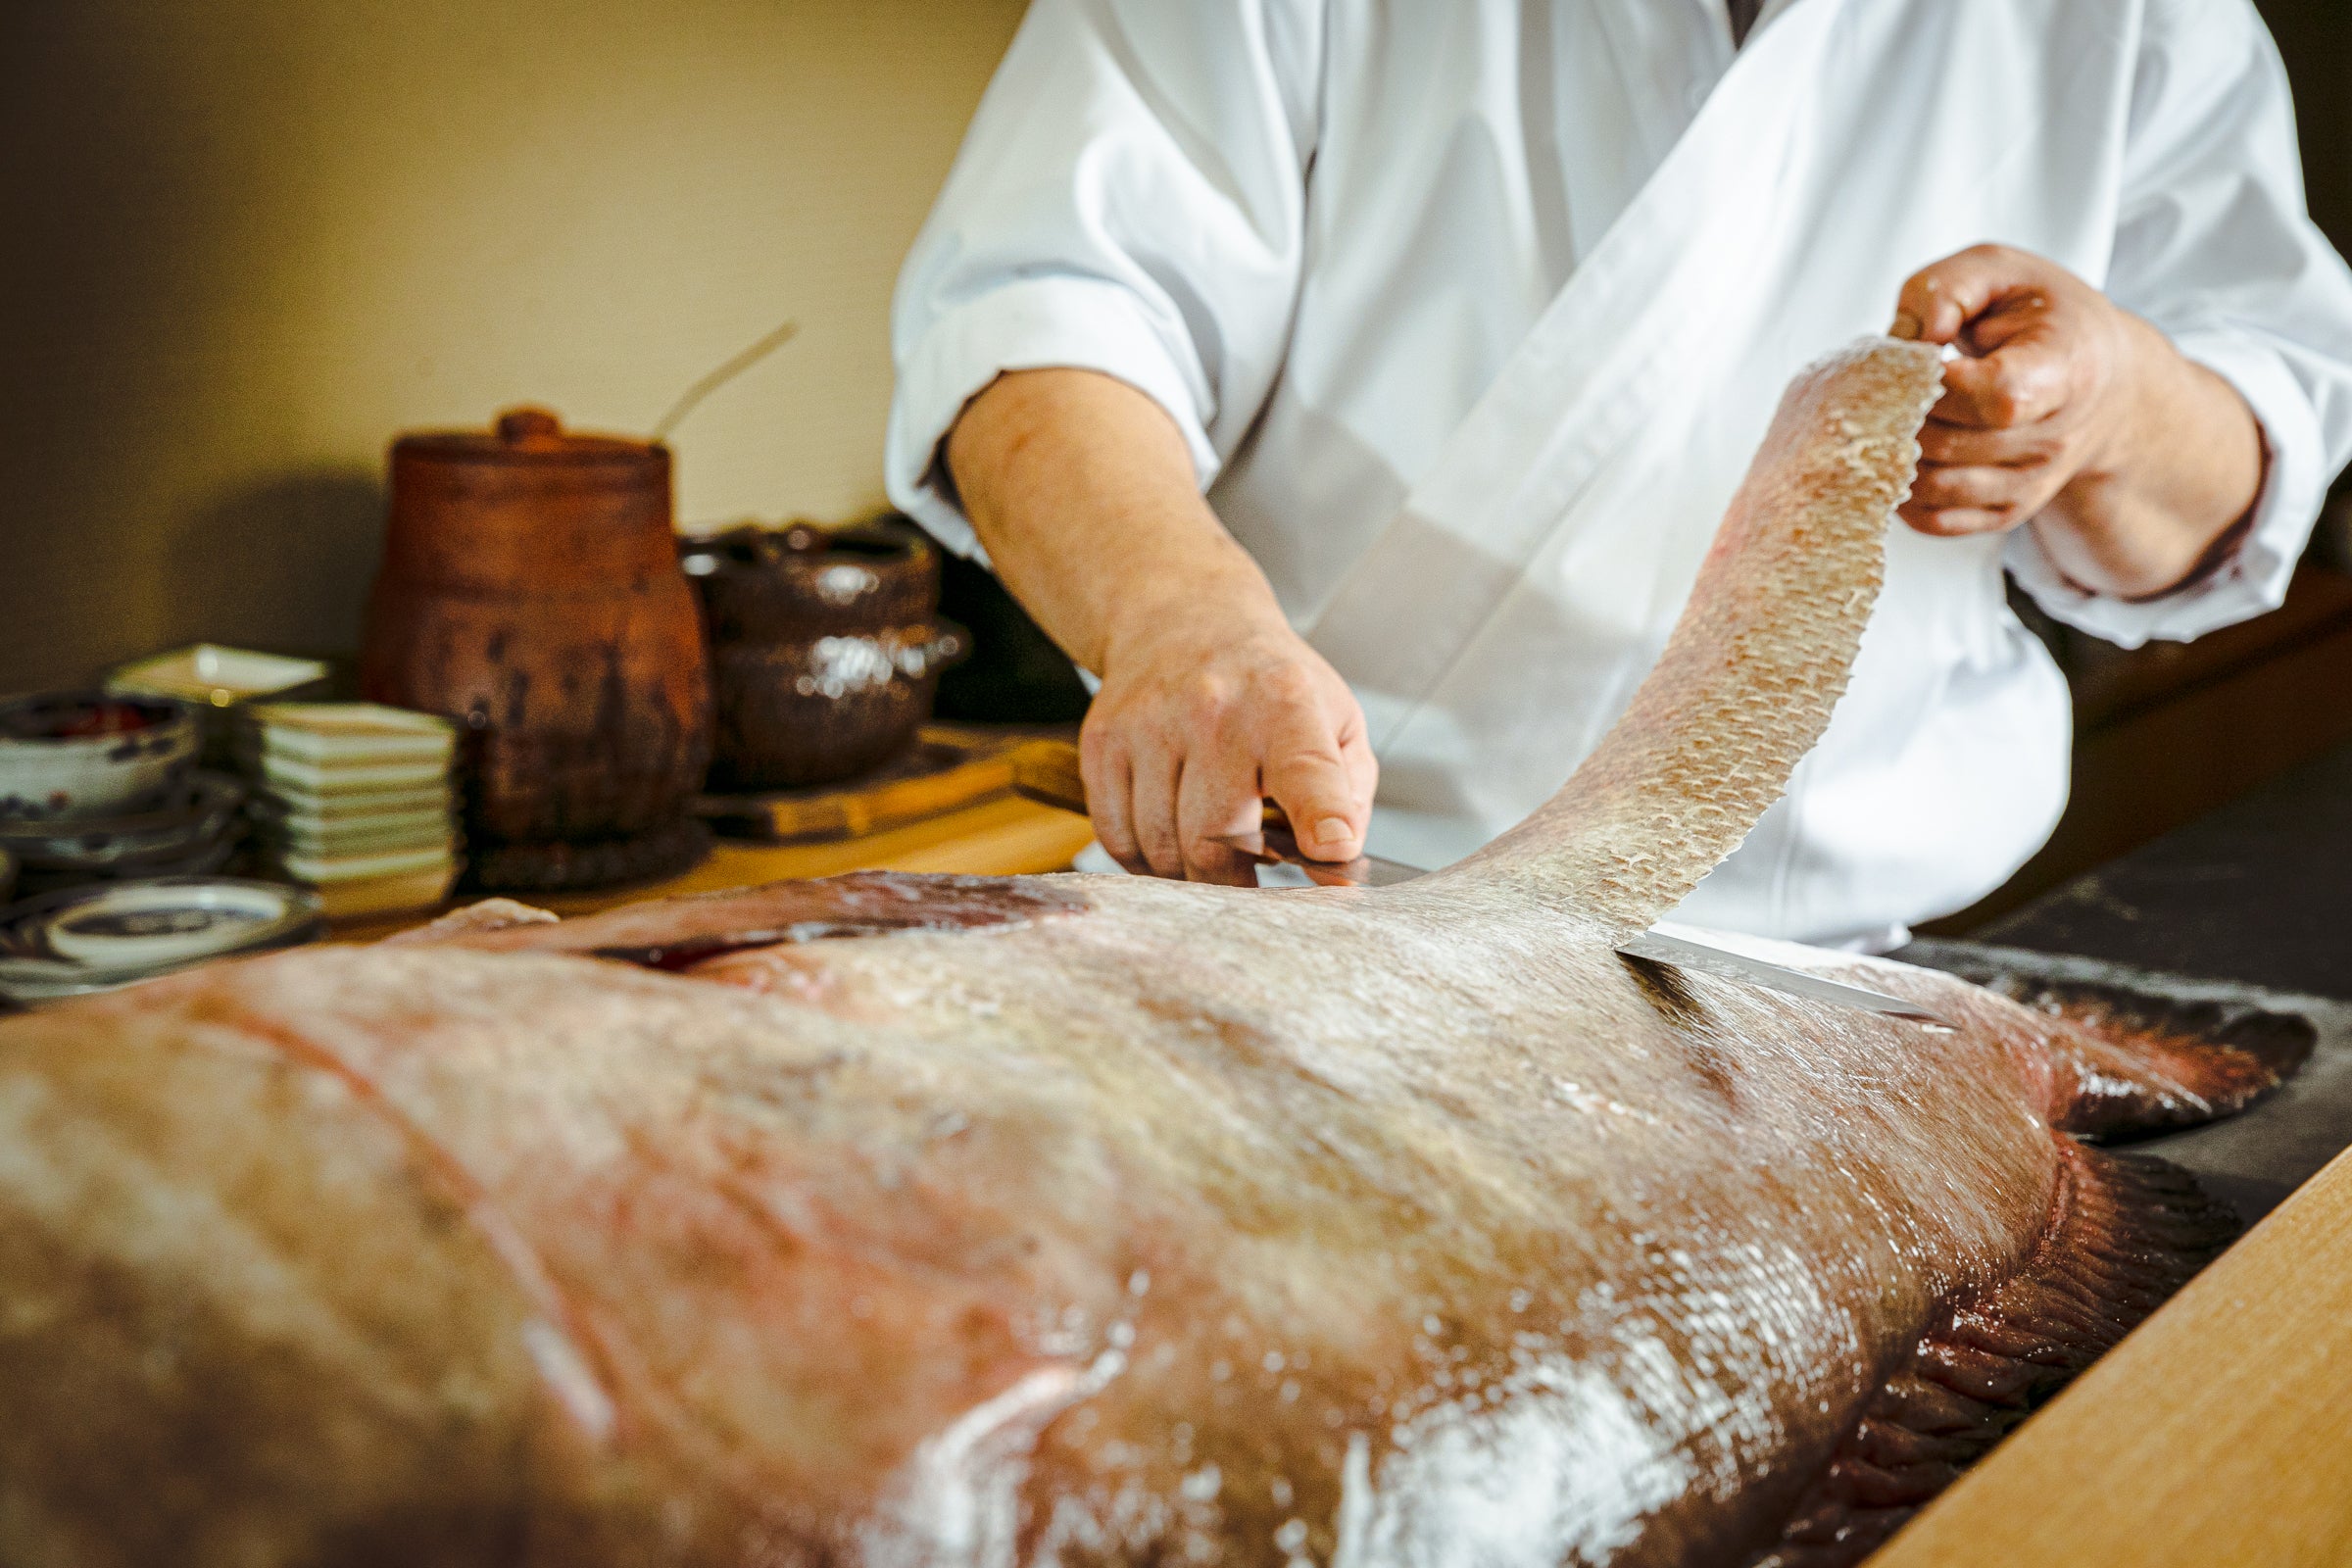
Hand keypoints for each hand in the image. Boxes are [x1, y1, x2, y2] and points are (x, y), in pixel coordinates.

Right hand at [1084, 600, 1375, 884]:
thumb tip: (1337, 861)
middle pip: (1215, 837)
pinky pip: (1117, 838)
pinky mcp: (1104, 741)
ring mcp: (1150, 724)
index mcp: (1286, 703)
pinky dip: (1145, 862)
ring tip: (1211, 852)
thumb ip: (1348, 795)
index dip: (1321, 815)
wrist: (1181, 620)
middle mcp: (1214, 709)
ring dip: (1188, 874)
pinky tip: (1169, 841)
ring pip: (1161, 847)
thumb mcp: (1334, 719)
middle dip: (1236, 885)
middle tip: (1250, 886)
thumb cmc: (1269, 686)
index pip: (1306, 768)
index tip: (1332, 850)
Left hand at [1890, 245, 2262, 596]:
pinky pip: (1936, 520)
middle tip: (1877, 387)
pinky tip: (1896, 453)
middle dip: (1896, 414)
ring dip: (1888, 454)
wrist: (2098, 378)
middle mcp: (2055, 437)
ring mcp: (2032, 482)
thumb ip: (1948, 288)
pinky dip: (1899, 493)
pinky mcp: (2006, 511)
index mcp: (2066, 370)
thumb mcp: (2001, 270)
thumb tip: (1910, 341)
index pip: (1996, 396)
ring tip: (1883, 417)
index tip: (1916, 358)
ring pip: (1934, 486)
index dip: (1938, 383)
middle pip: (1949, 443)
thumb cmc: (2041, 317)